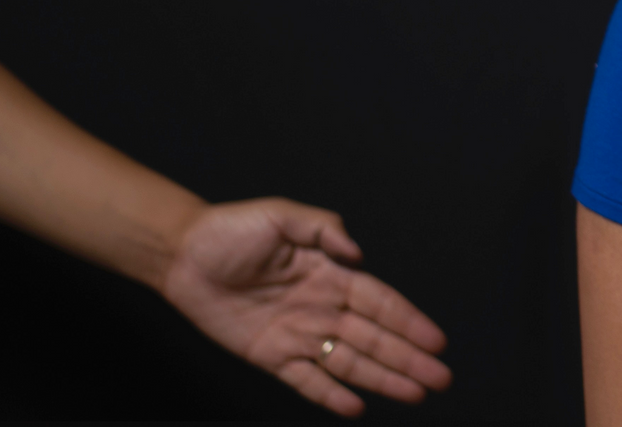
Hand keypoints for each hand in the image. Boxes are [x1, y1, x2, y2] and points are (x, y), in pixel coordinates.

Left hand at [162, 198, 450, 417]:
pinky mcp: (270, 356)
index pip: (380, 302)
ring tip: (414, 395)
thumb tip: (357, 252)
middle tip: (439, 378)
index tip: (436, 340)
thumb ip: (323, 228)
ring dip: (383, 379)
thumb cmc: (231, 229)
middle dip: (408, 358)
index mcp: (331, 274)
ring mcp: (297, 335)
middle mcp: (321, 308)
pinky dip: (330, 395)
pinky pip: (305, 381)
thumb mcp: (281, 215)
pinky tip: (356, 407)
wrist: (181, 255)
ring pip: (349, 363)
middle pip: (374, 339)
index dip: (409, 321)